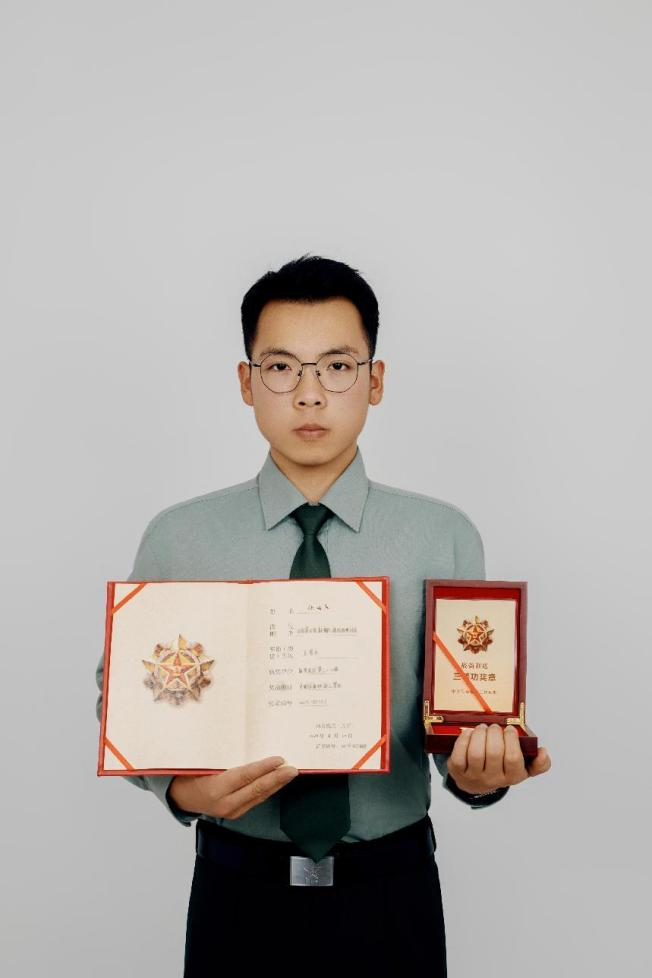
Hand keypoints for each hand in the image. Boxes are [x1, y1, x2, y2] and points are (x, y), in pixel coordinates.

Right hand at [169, 755, 298, 818]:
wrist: (180, 796)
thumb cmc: (190, 773)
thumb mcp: (203, 762)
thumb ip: (224, 757)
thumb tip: (248, 742)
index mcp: (214, 789)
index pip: (244, 777)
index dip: (263, 768)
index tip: (279, 760)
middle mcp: (224, 804)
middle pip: (256, 790)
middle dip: (277, 779)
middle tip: (293, 769)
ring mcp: (231, 811)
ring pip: (259, 797)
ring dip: (276, 785)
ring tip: (290, 774)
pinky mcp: (235, 813)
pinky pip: (255, 800)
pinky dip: (268, 790)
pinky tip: (277, 782)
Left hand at [447, 723, 550, 793]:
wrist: (476, 783)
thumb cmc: (502, 768)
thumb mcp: (523, 769)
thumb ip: (539, 764)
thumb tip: (543, 751)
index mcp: (513, 776)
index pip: (513, 759)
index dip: (511, 740)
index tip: (510, 729)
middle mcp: (493, 779)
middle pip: (494, 753)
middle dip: (494, 734)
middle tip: (494, 726)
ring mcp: (474, 777)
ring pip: (476, 753)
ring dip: (480, 735)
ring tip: (483, 728)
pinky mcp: (457, 772)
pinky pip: (459, 755)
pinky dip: (464, 740)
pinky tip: (469, 733)